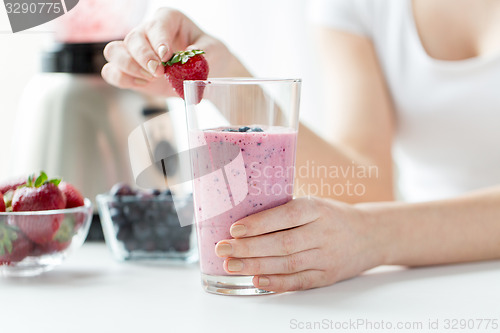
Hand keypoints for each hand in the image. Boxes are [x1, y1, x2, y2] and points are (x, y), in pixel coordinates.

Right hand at [101, 8, 248, 95]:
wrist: (207, 73)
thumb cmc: (210, 56)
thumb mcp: (215, 51)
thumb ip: (202, 54)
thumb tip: (183, 60)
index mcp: (169, 19)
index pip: (157, 24)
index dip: (159, 40)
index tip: (167, 56)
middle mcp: (148, 32)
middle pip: (132, 38)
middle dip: (144, 57)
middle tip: (160, 72)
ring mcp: (135, 51)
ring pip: (114, 51)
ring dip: (129, 67)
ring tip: (150, 78)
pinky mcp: (130, 70)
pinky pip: (111, 72)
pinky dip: (122, 79)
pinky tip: (143, 84)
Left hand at [215, 197, 384, 291]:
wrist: (370, 235)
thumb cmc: (332, 216)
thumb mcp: (313, 203)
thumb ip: (285, 210)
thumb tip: (243, 217)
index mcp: (316, 208)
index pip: (285, 215)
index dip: (259, 224)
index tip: (234, 229)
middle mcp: (322, 232)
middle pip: (282, 243)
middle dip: (248, 248)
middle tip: (223, 249)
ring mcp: (326, 256)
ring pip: (287, 264)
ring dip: (256, 266)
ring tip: (231, 265)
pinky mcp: (327, 275)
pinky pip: (300, 282)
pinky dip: (277, 283)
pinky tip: (257, 281)